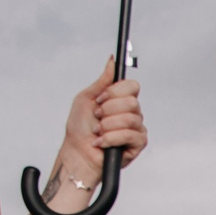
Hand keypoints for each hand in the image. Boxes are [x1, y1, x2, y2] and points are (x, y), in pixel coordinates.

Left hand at [50, 58, 145, 196]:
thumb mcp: (87, 98)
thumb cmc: (80, 129)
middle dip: (108, 111)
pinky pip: (130, 134)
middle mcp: (131, 112)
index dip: (115, 92)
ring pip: (130, 118)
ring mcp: (136, 128)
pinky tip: (102, 142)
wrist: (77, 153)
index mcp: (120, 100)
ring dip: (108, 126)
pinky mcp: (138, 144)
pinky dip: (111, 138)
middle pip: (132, 102)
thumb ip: (102, 80)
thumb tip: (112, 61)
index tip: (100, 100)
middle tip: (97, 118)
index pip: (132, 86)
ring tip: (98, 132)